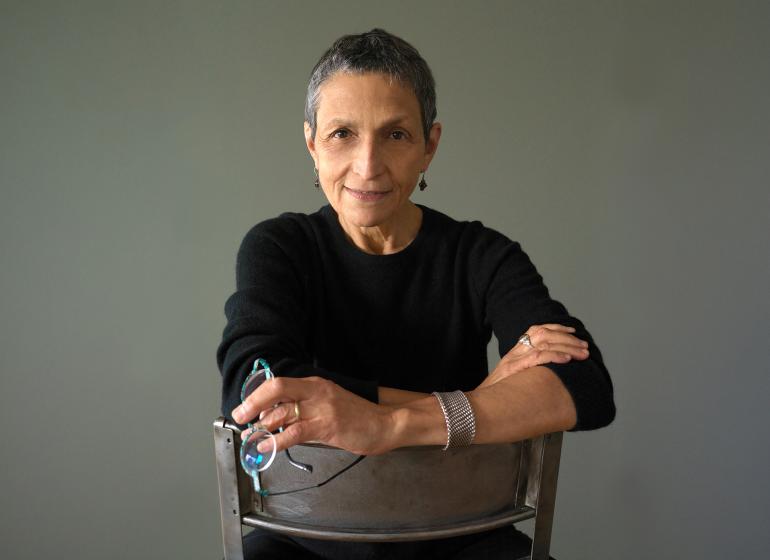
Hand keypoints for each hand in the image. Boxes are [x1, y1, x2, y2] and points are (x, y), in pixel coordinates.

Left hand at [232, 376, 395, 455]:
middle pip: (276, 389)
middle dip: (252, 403)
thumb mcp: (327, 405)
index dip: (257, 394)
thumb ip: (304, 410)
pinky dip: (276, 440)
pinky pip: (294, 432)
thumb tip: (275, 419)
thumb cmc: (356, 417)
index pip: (279, 383)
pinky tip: (267, 446)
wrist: (384, 423)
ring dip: (262, 426)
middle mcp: (316, 391)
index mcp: (315, 384)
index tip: (244, 407)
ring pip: (282, 412)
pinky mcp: (327, 425)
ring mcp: (321, 407)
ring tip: (251, 437)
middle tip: (240, 417)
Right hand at [478, 323, 588, 388]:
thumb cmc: (496, 398)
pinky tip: (567, 359)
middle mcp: (514, 352)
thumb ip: (528, 374)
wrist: (475, 406)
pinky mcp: (513, 369)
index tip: (572, 332)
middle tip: (585, 346)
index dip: (556, 328)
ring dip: (567, 347)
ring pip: (544, 343)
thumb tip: (549, 378)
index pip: (536, 330)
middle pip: (544, 334)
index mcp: (515, 352)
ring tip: (583, 353)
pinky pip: (538, 357)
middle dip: (568, 339)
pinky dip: (555, 356)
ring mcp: (513, 359)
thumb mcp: (512, 381)